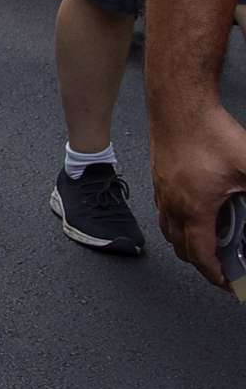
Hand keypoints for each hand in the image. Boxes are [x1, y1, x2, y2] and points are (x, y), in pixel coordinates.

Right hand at [150, 103, 245, 287]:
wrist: (179, 104)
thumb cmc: (208, 132)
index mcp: (195, 208)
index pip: (201, 255)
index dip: (216, 276)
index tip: (229, 284)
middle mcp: (172, 204)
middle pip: (181, 249)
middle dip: (202, 264)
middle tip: (224, 268)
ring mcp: (162, 190)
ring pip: (168, 231)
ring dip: (187, 244)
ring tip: (209, 245)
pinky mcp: (159, 177)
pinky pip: (164, 212)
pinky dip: (178, 223)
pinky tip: (195, 213)